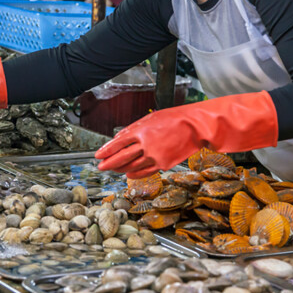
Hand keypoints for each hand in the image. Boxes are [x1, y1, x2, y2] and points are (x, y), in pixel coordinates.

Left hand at [94, 91, 277, 178]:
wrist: (195, 127)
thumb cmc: (173, 119)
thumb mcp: (150, 119)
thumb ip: (134, 129)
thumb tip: (119, 139)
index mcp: (140, 130)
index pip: (117, 143)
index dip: (106, 150)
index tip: (97, 155)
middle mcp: (145, 144)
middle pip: (121, 157)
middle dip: (108, 163)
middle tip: (100, 166)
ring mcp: (154, 156)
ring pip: (131, 166)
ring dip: (120, 169)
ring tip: (112, 169)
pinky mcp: (163, 164)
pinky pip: (144, 172)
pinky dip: (134, 173)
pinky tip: (128, 173)